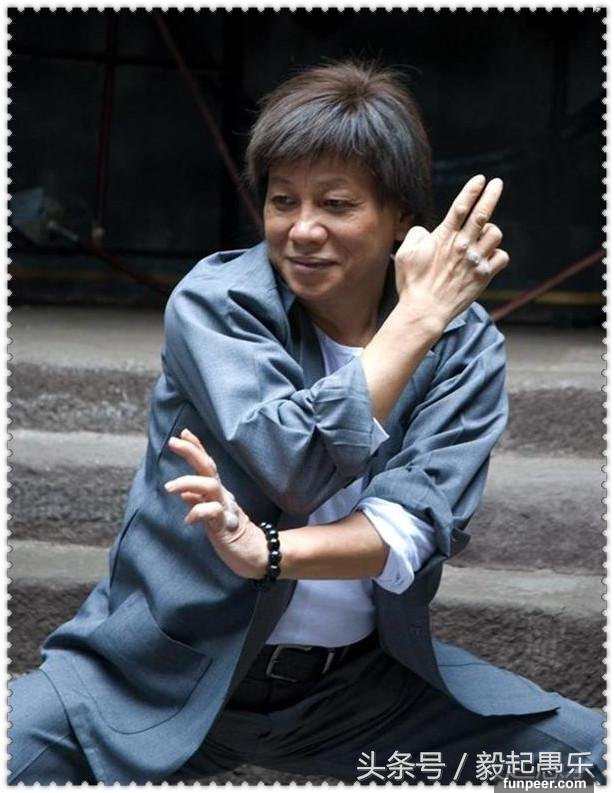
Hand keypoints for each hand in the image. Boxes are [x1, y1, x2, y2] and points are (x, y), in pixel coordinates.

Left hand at [164, 428, 267, 579]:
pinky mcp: (227, 527)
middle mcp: (222, 496)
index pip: (207, 465)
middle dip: (191, 452)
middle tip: (173, 442)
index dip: (196, 448)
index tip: (183, 433)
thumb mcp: (214, 517)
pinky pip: (213, 514)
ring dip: (189, 483)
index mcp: (218, 493)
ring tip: (169, 487)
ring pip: (210, 487)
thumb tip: (184, 494)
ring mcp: (226, 509)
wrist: (257, 554)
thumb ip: (200, 503)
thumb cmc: (233, 534)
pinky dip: (198, 512)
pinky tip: (188, 520)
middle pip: (208, 468)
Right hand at [394, 174, 508, 328]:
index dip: (472, 190)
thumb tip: (427, 231)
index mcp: (444, 237)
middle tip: (497, 184)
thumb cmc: (412, 283)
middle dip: (491, 194)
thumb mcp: (405, 254)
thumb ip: (417, 235)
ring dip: (490, 232)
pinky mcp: (483, 276)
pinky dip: (497, 256)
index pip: (461, 207)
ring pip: (495, 234)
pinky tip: (488, 258)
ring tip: (482, 237)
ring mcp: (474, 260)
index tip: (481, 179)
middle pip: (482, 213)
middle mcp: (462, 246)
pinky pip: (501, 257)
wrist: (425, 310)